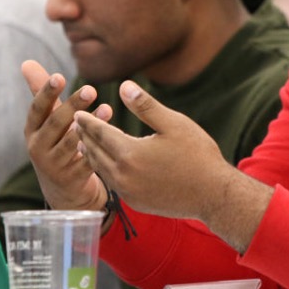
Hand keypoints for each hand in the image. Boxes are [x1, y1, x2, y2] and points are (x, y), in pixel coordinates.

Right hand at [22, 59, 106, 211]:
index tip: (59, 77)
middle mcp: (38, 147)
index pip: (37, 109)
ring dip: (89, 126)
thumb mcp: (46, 120)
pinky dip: (97, 150)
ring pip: (71, 143)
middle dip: (72, 106)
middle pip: (55, 124)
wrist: (61, 189)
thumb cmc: (55, 143)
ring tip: (106, 110)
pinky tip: (112, 136)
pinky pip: (86, 163)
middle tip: (91, 89)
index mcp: (32, 130)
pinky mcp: (72, 179)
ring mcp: (54, 165)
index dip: (47, 93)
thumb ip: (40, 92)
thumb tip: (26, 62)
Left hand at [73, 80, 272, 251]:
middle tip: (75, 125)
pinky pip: (114, 183)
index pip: (100, 133)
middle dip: (85, 136)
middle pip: (96, 152)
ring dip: (92, 154)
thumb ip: (146, 106)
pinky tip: (109, 165)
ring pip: (102, 170)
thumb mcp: (174, 124)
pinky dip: (106, 170)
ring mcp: (128, 192)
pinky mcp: (136, 202)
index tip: (77, 112)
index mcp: (130, 153)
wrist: (213, 195)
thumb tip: (124, 86)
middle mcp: (123, 175)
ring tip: (85, 143)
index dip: (88, 121)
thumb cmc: (198, 155)